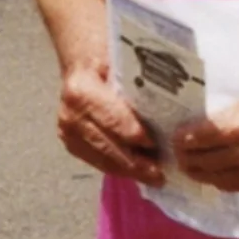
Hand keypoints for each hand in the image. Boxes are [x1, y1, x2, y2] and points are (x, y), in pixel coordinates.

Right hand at [57, 64, 163, 183]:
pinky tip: (138, 173)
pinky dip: (119, 168)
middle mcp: (70, 114)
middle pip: (107, 144)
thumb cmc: (110, 60)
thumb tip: (170, 105)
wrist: (84, 64)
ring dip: (130, 170)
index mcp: (82, 91)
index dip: (133, 134)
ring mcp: (67, 131)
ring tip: (154, 177)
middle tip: (160, 173)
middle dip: (135, 162)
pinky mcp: (70, 142)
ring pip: (102, 158)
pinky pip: (97, 161)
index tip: (155, 145)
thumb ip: (138, 84)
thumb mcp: (124, 63)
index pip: (111, 118)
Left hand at [173, 68, 238, 192]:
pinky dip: (225, 182)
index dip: (182, 140)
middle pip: (205, 164)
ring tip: (193, 168)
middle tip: (178, 154)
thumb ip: (232, 112)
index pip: (198, 140)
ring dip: (203, 175)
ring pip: (221, 180)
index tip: (176, 138)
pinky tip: (219, 176)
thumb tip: (212, 123)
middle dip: (187, 160)